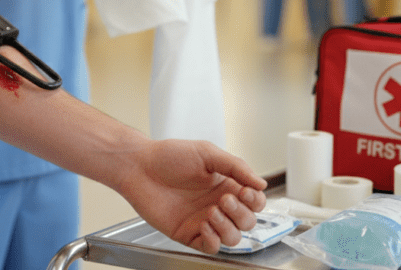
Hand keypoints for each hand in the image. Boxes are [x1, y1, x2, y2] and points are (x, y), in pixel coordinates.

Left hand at [117, 140, 266, 254]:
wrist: (139, 166)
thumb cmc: (169, 156)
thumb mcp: (207, 153)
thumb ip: (236, 166)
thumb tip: (260, 183)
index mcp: (226, 184)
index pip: (254, 202)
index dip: (255, 201)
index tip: (245, 192)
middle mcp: (218, 204)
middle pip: (248, 222)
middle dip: (241, 213)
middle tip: (223, 199)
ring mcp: (204, 220)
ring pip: (233, 238)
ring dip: (228, 227)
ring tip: (212, 211)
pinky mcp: (188, 233)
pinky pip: (211, 246)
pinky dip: (213, 239)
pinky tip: (203, 223)